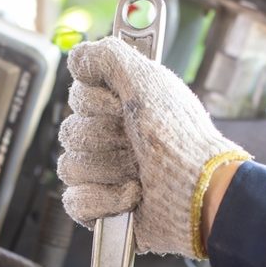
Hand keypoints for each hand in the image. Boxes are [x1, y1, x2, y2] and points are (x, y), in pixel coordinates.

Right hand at [58, 36, 247, 257]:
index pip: (78, 98)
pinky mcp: (101, 211)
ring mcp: (105, 177)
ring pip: (70, 167)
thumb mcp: (148, 80)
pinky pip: (74, 201)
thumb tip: (77, 57)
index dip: (98, 102)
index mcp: (121, 110)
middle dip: (106, 139)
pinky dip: (105, 200)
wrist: (195, 189)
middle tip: (137, 144)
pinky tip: (133, 197)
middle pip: (70, 132)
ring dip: (109, 170)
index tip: (124, 106)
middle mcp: (112, 141)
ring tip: (139, 174)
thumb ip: (108, 55)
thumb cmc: (179, 136)